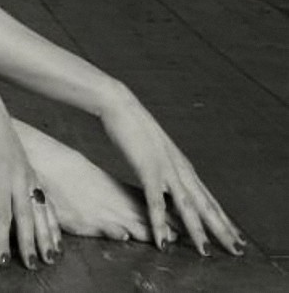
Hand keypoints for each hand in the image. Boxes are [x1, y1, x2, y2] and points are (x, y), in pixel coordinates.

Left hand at [0, 88, 60, 267]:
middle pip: (27, 215)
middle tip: (31, 266)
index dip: (2, 240)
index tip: (2, 260)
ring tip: (50, 257)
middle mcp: (20, 175)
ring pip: (42, 209)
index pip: (3, 215)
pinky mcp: (32, 172)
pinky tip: (56, 235)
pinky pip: (46, 200)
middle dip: (30, 243)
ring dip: (47, 235)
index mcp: (1, 174)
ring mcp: (29, 173)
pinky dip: (53, 219)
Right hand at [100, 86, 244, 254]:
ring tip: (204, 251)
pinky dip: (159, 221)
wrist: (120, 105)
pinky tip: (162, 237)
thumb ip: (165, 168)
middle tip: (236, 249)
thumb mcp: (156, 150)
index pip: (208, 197)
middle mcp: (181, 169)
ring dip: (197, 231)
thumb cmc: (134, 127)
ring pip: (187, 207)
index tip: (234, 234)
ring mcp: (166, 169)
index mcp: (183, 166)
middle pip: (206, 205)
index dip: (222, 218)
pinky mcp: (147, 168)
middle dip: (221, 229)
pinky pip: (155, 201)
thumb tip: (168, 184)